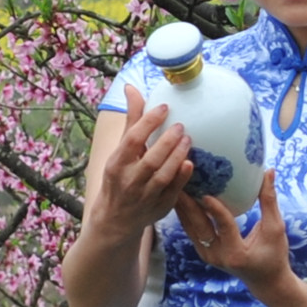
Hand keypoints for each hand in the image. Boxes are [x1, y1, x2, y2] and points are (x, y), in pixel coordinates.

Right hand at [90, 89, 197, 242]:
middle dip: (167, 142)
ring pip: (163, 176)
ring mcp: (145, 196)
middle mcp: (129, 180)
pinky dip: (182, 178)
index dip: (148, 122)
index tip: (164, 107)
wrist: (116, 218)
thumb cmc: (119, 176)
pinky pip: (173, 192)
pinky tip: (190, 163)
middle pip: (150, 160)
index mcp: (116, 163)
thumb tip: (131, 88)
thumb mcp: (120, 149)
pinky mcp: (160, 207)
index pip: (132, 140)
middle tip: (181, 126)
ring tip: (188, 140)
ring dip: (177, 157)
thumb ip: (131, 120)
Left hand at [172, 174, 301, 304]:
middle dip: (189, 204)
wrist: (264, 281)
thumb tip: (268, 171)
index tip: (206, 192)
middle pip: (199, 227)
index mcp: (237, 254)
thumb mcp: (275, 229)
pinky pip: (191, 230)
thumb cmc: (274, 255)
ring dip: (183, 206)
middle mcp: (217, 256)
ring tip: (176, 182)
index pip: (225, 228)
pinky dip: (186, 212)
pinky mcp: (203, 251)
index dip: (216, 210)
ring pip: (190, 228)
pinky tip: (182, 194)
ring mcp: (207, 255)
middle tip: (182, 181)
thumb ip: (269, 201)